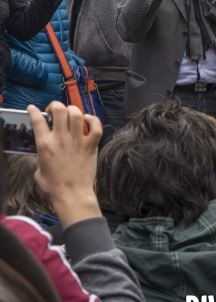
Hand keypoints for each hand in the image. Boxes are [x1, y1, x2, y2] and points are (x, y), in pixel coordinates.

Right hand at [28, 102, 102, 228]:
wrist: (72, 196)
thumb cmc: (54, 187)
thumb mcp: (39, 171)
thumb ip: (40, 158)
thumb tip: (44, 153)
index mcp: (45, 145)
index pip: (37, 121)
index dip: (34, 111)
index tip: (33, 108)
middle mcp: (61, 139)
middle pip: (60, 110)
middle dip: (55, 105)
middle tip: (55, 111)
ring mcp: (78, 141)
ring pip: (77, 114)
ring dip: (73, 110)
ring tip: (70, 114)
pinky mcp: (91, 146)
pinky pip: (96, 127)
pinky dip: (93, 120)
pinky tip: (88, 120)